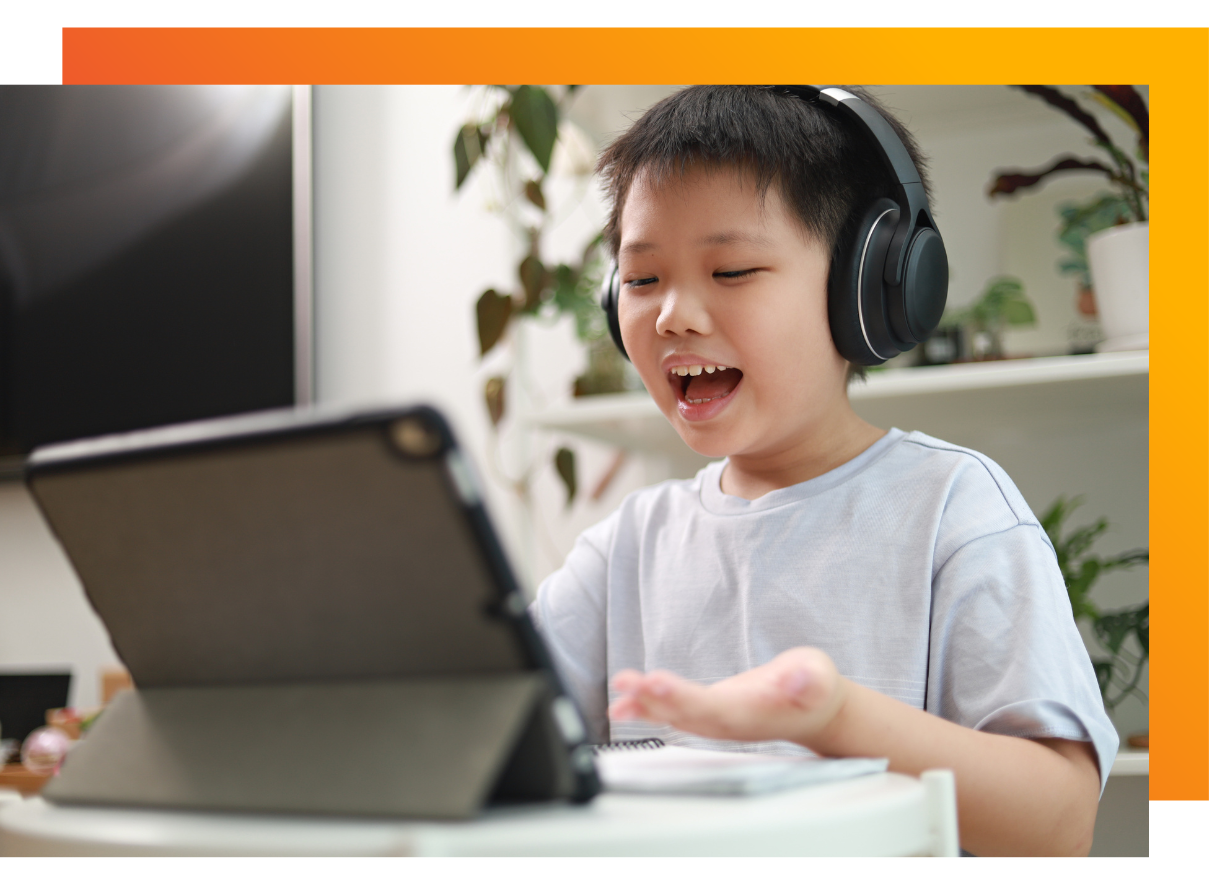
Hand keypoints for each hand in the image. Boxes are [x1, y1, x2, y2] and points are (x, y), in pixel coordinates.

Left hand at [608, 647, 848, 747]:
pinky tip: (623, 703)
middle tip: (630, 685)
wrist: (815, 710)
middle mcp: (732, 723)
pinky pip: (675, 714)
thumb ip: (811, 681)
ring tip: (620, 694)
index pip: (716, 707)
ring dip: (646, 706)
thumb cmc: (815, 688)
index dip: (686, 698)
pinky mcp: (709, 714)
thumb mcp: (820, 677)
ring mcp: (718, 722)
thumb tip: (801, 680)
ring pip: (677, 716)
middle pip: (689, 714)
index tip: (658, 683)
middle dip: (657, 700)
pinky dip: (648, 709)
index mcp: (756, 713)